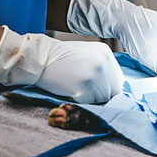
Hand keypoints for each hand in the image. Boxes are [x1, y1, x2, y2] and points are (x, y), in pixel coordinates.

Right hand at [0, 26, 123, 102]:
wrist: (39, 58)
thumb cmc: (60, 58)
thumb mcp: (86, 54)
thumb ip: (101, 66)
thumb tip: (110, 85)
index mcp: (106, 53)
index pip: (118, 79)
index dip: (107, 87)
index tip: (96, 90)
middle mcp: (104, 62)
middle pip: (113, 91)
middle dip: (101, 95)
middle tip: (84, 91)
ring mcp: (96, 75)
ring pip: (102, 99)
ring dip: (91, 99)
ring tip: (75, 89)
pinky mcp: (85, 88)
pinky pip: (89, 104)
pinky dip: (80, 101)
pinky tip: (69, 91)